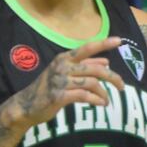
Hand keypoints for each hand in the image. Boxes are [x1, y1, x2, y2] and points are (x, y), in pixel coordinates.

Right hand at [9, 37, 125, 129]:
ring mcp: (59, 82)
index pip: (86, 48)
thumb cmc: (46, 88)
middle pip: (96, 69)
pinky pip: (84, 96)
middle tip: (121, 86)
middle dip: (112, 77)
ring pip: (92, 83)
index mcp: (63, 59)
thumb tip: (106, 61)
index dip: (103, 44)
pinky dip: (96, 100)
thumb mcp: (63, 73)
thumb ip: (84, 66)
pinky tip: (101, 104)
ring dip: (103, 92)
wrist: (25, 106)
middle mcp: (62, 67)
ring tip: (107, 99)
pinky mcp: (59, 96)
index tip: (119, 41)